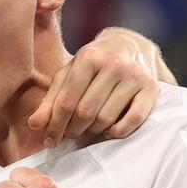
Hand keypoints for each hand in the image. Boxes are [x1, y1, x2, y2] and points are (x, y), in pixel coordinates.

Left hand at [28, 43, 158, 146]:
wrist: (130, 46)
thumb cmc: (93, 65)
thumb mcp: (68, 75)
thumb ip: (50, 100)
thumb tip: (34, 126)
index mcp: (88, 57)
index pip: (66, 102)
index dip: (55, 126)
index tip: (50, 141)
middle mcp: (113, 64)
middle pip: (86, 113)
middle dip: (73, 130)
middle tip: (70, 136)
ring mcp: (134, 75)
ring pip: (106, 118)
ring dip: (94, 133)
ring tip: (87, 132)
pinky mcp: (151, 88)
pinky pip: (133, 120)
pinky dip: (117, 132)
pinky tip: (108, 132)